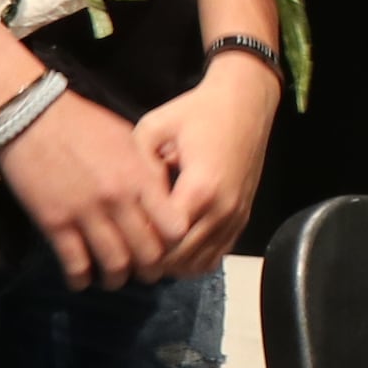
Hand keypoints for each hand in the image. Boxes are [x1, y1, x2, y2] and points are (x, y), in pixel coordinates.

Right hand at [0, 91, 178, 288]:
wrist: (31, 113)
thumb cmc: (83, 123)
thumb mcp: (128, 139)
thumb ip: (148, 171)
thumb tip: (165, 199)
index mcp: (140, 176)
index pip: (174, 227)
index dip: (175, 244)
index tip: (167, 247)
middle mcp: (118, 199)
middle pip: (148, 254)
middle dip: (150, 270)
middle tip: (144, 272)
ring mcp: (86, 213)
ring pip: (114, 266)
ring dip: (117, 279)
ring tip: (114, 278)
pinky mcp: (54, 222)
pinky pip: (76, 265)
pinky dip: (81, 279)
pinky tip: (81, 279)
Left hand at [132, 55, 282, 277]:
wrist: (246, 103)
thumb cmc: (198, 111)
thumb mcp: (154, 127)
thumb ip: (138, 166)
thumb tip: (127, 201)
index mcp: (199, 187)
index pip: (164, 237)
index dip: (139, 241)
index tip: (120, 233)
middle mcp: (221, 210)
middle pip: (179, 258)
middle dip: (150, 258)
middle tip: (127, 247)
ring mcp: (234, 218)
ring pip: (197, 264)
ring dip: (171, 263)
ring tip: (147, 248)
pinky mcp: (241, 220)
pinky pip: (215, 256)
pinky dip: (192, 260)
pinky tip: (174, 247)